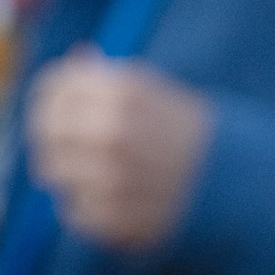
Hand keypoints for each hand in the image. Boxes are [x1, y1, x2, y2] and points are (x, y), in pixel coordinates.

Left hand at [25, 51, 212, 253]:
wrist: (228, 177)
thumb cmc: (179, 129)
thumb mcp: (147, 90)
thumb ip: (104, 76)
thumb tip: (74, 56)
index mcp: (122, 91)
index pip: (52, 90)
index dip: (48, 97)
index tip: (54, 105)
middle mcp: (113, 132)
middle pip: (46, 132)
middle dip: (48, 135)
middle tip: (61, 141)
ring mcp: (111, 178)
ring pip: (54, 172)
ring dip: (66, 170)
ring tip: (91, 169)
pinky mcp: (112, 218)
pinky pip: (72, 209)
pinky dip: (83, 203)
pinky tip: (109, 195)